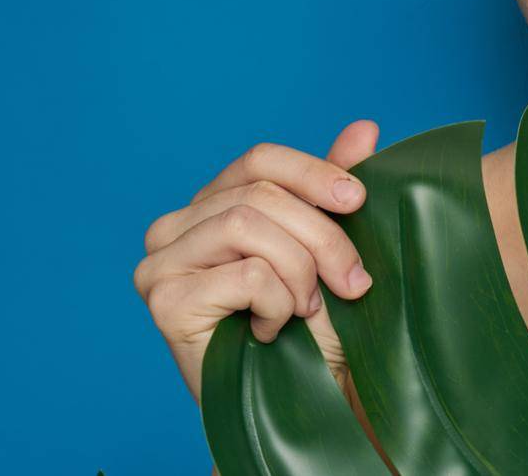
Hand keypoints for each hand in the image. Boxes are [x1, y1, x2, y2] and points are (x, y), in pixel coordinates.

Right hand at [133, 120, 378, 405]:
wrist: (300, 401)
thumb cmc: (311, 327)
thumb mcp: (329, 247)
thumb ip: (335, 188)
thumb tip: (366, 126)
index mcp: (210, 204)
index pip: (260, 159)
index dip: (314, 173)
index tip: (360, 202)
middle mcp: (174, 227)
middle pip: (260, 194)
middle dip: (323, 237)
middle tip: (354, 284)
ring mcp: (160, 263)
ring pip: (249, 225)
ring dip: (300, 271)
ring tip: (308, 309)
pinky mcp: (164, 300)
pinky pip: (245, 273)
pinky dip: (278, 303)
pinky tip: (271, 330)